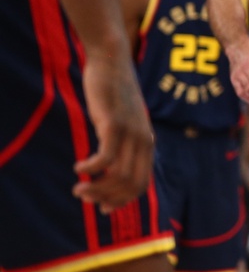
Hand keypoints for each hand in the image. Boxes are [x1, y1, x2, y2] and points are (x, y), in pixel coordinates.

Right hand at [73, 54, 154, 212]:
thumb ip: (120, 142)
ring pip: (118, 175)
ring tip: (78, 189)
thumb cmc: (114, 94)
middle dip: (108, 199)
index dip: (122, 201)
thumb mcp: (121, 121)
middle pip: (131, 185)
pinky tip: (78, 168)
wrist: (112, 62)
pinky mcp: (114, 123)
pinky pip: (105, 157)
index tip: (102, 209)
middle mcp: (143, 140)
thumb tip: (109, 166)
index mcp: (147, 143)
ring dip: (96, 188)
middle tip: (85, 198)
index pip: (141, 184)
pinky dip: (91, 169)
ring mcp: (131, 132)